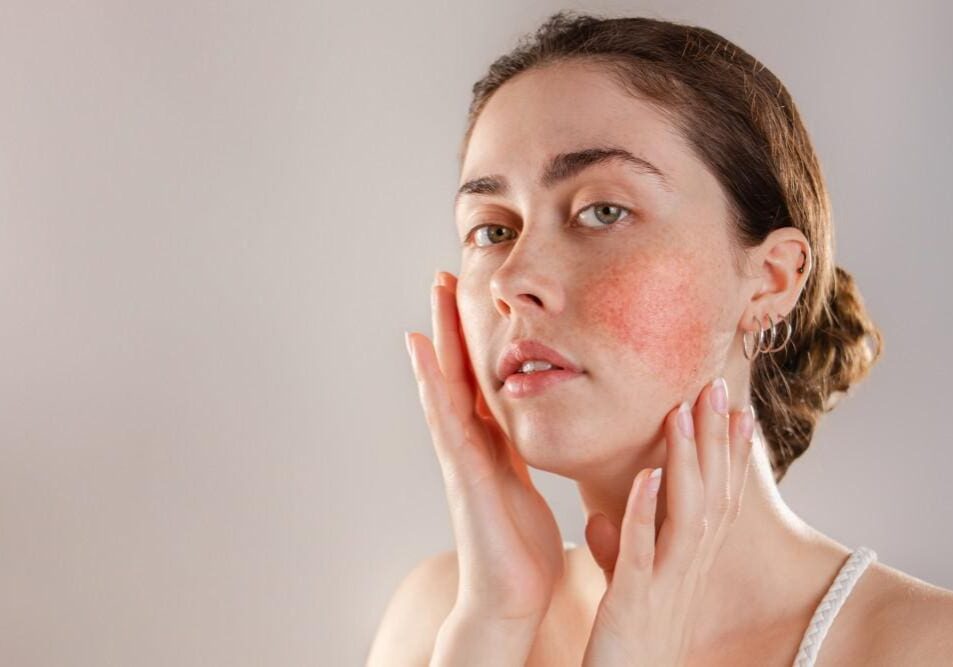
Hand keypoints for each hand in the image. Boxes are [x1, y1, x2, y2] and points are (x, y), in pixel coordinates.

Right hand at [405, 270, 566, 624]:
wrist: (510, 599)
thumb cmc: (520, 552)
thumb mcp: (528, 488)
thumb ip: (525, 457)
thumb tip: (536, 431)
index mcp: (492, 445)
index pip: (481, 379)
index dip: (475, 339)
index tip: (472, 297)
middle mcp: (471, 443)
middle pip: (458, 371)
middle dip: (451, 323)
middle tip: (444, 275)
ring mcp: (460, 456)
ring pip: (446, 383)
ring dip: (438, 337)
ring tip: (433, 293)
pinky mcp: (461, 472)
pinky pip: (444, 417)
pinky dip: (431, 380)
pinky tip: (420, 348)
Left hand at [580, 378, 755, 665]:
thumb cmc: (624, 645)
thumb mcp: (624, 589)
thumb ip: (617, 549)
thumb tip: (601, 516)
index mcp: (687, 564)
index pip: (717, 499)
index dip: (729, 455)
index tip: (735, 408)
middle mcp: (687, 570)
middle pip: (711, 494)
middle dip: (715, 440)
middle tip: (716, 387)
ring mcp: (665, 585)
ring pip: (686, 513)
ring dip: (686, 461)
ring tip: (682, 413)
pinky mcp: (634, 602)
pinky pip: (643, 552)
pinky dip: (646, 512)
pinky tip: (649, 476)